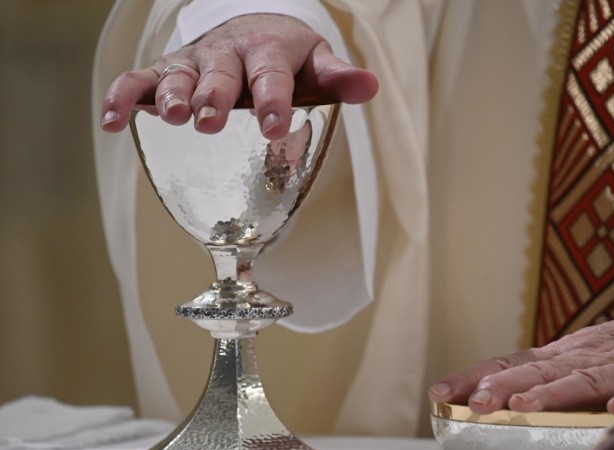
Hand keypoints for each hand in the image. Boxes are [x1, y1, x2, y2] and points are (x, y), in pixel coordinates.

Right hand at [100, 14, 377, 138]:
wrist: (252, 30)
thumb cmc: (287, 59)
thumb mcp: (315, 66)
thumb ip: (337, 79)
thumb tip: (369, 86)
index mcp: (269, 51)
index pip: (272, 75)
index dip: (272, 99)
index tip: (272, 126)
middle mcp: (228, 53)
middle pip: (220, 73)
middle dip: (214, 96)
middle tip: (208, 120)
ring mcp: (195, 62)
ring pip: (178, 74)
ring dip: (172, 95)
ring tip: (170, 117)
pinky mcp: (168, 72)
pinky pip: (140, 81)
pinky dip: (124, 96)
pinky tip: (113, 122)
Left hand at [428, 288, 613, 414]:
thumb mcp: (576, 358)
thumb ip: (539, 378)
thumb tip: (483, 396)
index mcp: (563, 353)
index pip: (511, 361)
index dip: (475, 376)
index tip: (440, 393)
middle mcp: (587, 355)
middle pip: (541, 370)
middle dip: (506, 385)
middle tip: (478, 403)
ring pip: (586, 378)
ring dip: (555, 392)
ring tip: (525, 405)